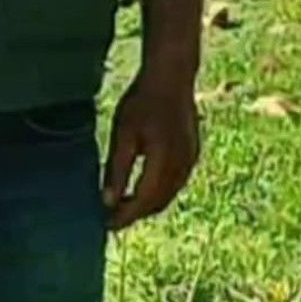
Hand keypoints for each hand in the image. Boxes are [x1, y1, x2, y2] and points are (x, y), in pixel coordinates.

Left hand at [101, 73, 200, 232]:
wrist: (172, 76)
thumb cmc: (142, 101)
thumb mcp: (123, 134)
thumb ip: (116, 169)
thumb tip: (108, 202)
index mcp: (163, 162)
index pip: (142, 201)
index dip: (125, 216)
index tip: (107, 225)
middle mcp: (181, 165)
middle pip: (158, 203)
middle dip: (136, 213)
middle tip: (113, 217)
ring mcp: (191, 159)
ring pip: (169, 194)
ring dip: (149, 204)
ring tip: (126, 204)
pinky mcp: (193, 152)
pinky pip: (177, 181)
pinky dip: (161, 191)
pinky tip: (146, 185)